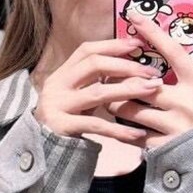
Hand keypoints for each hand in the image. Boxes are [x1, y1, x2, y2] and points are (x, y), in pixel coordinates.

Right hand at [32, 39, 164, 145]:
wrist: (40, 149)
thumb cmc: (65, 120)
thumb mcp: (76, 96)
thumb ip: (94, 82)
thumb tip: (129, 67)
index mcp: (61, 74)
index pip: (87, 50)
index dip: (112, 44)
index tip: (137, 44)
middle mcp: (57, 86)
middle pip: (93, 65)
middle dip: (126, 66)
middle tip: (152, 72)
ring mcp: (58, 106)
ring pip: (97, 93)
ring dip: (128, 89)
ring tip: (152, 90)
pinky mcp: (62, 127)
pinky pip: (95, 126)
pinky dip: (118, 130)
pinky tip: (138, 133)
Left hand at [107, 17, 192, 149]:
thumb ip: (186, 76)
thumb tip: (163, 57)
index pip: (172, 50)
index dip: (152, 32)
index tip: (135, 16)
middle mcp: (186, 101)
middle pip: (140, 84)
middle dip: (119, 80)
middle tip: (106, 77)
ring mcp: (175, 125)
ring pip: (132, 111)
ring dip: (117, 105)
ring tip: (110, 102)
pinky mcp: (167, 147)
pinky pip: (136, 137)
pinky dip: (126, 131)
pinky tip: (121, 128)